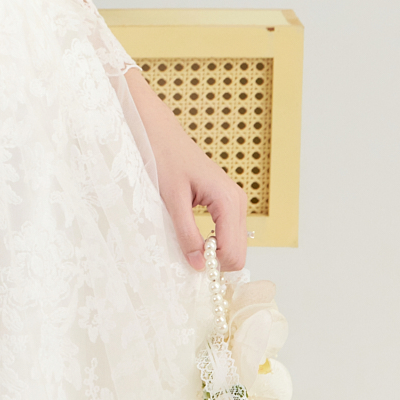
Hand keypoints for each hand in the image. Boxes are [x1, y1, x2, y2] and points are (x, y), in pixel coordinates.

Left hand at [125, 68, 248, 271]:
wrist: (160, 134)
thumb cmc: (164, 159)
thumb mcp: (171, 200)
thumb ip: (186, 234)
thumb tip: (199, 266)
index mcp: (228, 201)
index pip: (234, 252)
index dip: (213, 265)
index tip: (189, 264)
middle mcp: (238, 202)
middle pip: (239, 252)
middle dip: (216, 261)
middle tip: (187, 257)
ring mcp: (235, 201)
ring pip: (235, 244)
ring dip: (214, 252)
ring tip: (188, 245)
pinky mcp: (226, 201)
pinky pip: (228, 233)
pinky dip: (214, 242)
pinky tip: (195, 237)